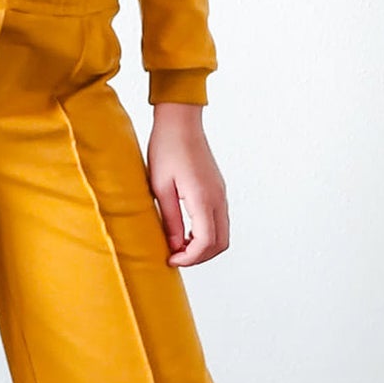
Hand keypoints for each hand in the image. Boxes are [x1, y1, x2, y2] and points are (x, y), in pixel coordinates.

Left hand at [146, 103, 229, 265]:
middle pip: (220, 243)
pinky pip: (219, 221)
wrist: (180, 122)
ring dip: (204, 246)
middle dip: (199, 257)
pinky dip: (207, 234)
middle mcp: (218, 198)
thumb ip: (170, 219)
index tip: (171, 260)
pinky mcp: (218, 190)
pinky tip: (186, 231)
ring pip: (222, 234)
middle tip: (175, 257)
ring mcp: (221, 194)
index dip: (189, 258)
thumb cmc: (166, 149)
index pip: (205, 242)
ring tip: (179, 246)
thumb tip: (174, 245)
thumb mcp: (160, 187)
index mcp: (203, 198)